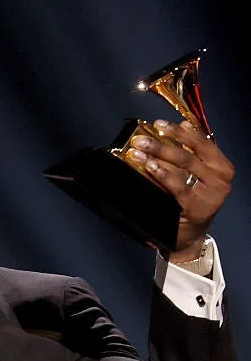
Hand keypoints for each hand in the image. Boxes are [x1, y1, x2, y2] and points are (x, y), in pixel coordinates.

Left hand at [127, 119, 234, 258]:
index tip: (158, 124)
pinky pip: (177, 187)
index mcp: (223, 167)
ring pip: (182, 168)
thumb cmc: (191, 204)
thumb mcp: (196, 176)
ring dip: (157, 157)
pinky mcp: (197, 208)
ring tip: (138, 152)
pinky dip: (162, 174)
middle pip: (188, 154)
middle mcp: (221, 179)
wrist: (189, 238)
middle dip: (162, 144)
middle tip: (140, 139)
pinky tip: (150, 166)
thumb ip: (193, 152)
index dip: (179, 132)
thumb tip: (184, 123)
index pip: (201, 142)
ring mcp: (211, 195)